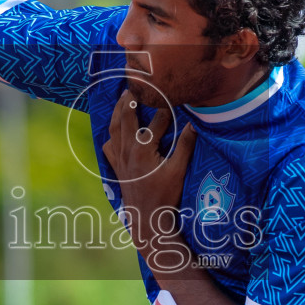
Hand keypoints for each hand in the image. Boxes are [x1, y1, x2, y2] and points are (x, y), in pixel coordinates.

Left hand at [101, 90, 196, 259]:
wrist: (147, 220)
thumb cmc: (165, 196)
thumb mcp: (179, 171)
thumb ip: (185, 146)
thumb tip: (195, 124)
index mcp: (143, 149)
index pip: (156, 121)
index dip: (165, 107)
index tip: (171, 93)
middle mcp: (127, 151)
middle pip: (126, 118)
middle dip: (131, 100)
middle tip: (136, 84)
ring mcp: (119, 159)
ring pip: (114, 129)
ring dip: (118, 111)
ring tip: (123, 98)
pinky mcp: (116, 168)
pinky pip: (109, 145)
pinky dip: (112, 134)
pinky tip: (116, 130)